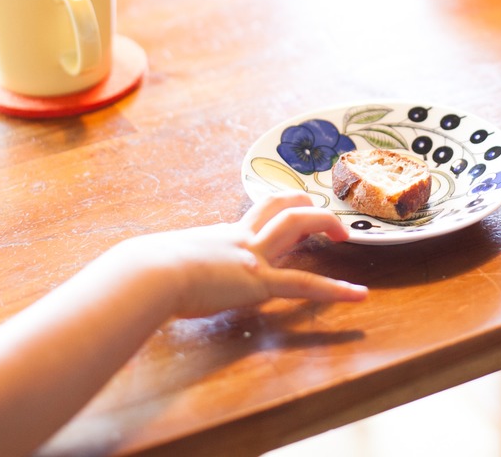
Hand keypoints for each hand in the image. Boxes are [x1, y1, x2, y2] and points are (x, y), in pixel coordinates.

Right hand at [113, 192, 367, 318]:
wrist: (148, 274)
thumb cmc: (143, 272)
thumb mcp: (159, 263)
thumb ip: (165, 266)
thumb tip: (142, 273)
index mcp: (220, 236)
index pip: (255, 214)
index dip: (276, 207)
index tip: (290, 205)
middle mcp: (240, 238)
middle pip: (280, 207)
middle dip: (305, 205)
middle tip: (322, 212)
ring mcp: (252, 256)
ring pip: (297, 225)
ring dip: (325, 224)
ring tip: (346, 235)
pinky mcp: (258, 281)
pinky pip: (305, 283)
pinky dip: (335, 289)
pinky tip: (357, 294)